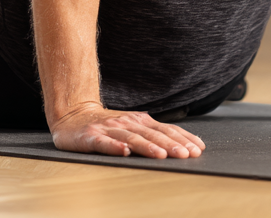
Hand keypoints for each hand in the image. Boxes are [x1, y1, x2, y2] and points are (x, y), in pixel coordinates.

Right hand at [49, 103, 205, 157]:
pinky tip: (123, 152)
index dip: (182, 138)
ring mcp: (109, 129)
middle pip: (152, 134)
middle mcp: (127, 122)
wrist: (73, 114)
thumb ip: (153, 134)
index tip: (198, 149)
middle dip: (171, 145)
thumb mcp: (133, 126)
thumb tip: (184, 145)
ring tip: (161, 155)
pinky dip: (114, 147)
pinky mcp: (91, 137)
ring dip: (148, 146)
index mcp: (139, 121)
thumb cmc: (107, 125)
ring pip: (131, 138)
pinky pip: (103, 143)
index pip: (165, 129)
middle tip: (186, 154)